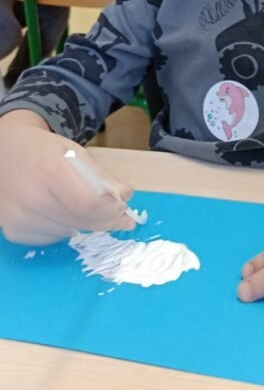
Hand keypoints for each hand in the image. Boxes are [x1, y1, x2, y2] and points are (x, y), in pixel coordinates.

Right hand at [0, 110, 136, 244]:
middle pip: (80, 220)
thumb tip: (126, 195)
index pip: (86, 203)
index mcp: (49, 170)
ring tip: (85, 207)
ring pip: (69, 232)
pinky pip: (53, 238)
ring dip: (85, 224)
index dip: (109, 210)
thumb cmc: (43, 151)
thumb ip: (101, 176)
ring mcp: (20, 218)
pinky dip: (65, 228)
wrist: (3, 155)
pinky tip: (61, 212)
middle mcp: (31, 197)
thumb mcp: (75, 153)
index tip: (123, 208)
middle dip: (105, 220)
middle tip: (120, 217)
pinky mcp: (15, 232)